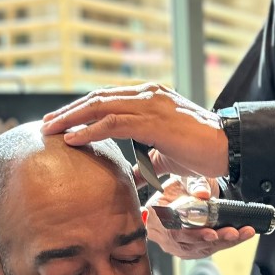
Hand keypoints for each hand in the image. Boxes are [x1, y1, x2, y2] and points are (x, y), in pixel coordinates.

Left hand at [41, 83, 228, 179]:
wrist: (227, 148)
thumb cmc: (201, 152)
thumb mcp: (164, 157)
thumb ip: (142, 163)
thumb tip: (125, 180)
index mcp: (150, 97)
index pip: (107, 99)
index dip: (81, 109)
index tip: (61, 121)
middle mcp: (148, 94)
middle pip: (98, 99)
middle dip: (69, 111)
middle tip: (46, 124)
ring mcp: (150, 104)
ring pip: (100, 107)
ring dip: (72, 118)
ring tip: (51, 130)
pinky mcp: (153, 120)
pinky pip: (113, 123)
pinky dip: (90, 130)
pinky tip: (73, 139)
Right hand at [145, 176, 255, 259]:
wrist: (186, 191)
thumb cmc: (183, 185)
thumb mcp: (187, 178)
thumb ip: (194, 185)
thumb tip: (203, 194)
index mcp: (156, 214)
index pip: (173, 230)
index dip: (192, 234)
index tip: (211, 233)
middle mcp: (162, 233)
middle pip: (189, 244)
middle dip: (215, 239)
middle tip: (233, 232)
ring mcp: (174, 244)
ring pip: (200, 249)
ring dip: (224, 242)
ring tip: (243, 233)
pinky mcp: (188, 249)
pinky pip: (207, 250)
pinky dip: (225, 243)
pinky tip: (240, 236)